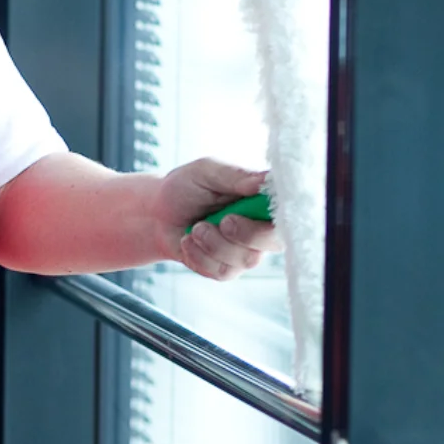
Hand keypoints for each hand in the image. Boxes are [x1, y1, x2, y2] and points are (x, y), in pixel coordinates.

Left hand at [152, 158, 279, 280]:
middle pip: (273, 241)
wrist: (156, 214)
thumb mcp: (206, 172)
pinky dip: (199, 256)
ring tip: (196, 228)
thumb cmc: (184, 188)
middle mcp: (259, 228)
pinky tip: (189, 241)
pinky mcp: (226, 269)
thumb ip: (235, 176)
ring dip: (214, 244)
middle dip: (246, 234)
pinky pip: (221, 271)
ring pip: (245, 259)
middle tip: (223, 220)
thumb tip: (265, 180)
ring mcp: (245, 251)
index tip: (261, 208)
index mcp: (261, 200)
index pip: (287, 210)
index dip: (283, 213)